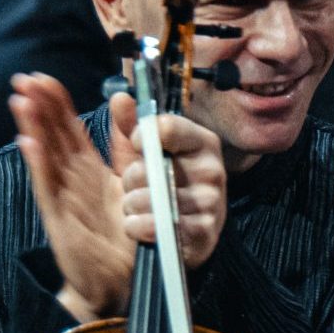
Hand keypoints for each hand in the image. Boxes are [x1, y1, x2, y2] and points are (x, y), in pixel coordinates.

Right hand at [11, 75, 136, 320]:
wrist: (118, 284)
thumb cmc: (123, 234)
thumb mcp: (130, 180)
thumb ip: (128, 143)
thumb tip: (122, 98)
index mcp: (87, 169)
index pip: (68, 128)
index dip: (56, 102)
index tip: (44, 78)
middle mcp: (71, 179)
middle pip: (51, 136)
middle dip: (39, 107)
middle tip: (24, 79)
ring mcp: (62, 198)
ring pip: (45, 156)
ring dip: (32, 128)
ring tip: (21, 101)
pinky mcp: (60, 219)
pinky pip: (48, 187)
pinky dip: (38, 165)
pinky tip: (28, 143)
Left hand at [117, 111, 228, 267]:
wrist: (172, 234)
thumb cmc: (157, 187)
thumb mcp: (139, 155)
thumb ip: (129, 125)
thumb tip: (120, 98)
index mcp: (202, 142)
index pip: (167, 127)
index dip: (142, 135)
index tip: (135, 144)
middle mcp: (213, 170)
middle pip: (154, 165)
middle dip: (133, 177)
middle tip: (135, 185)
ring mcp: (212, 203)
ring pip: (154, 198)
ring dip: (133, 204)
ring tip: (136, 207)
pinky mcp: (204, 234)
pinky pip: (159, 226)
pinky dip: (139, 227)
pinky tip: (137, 225)